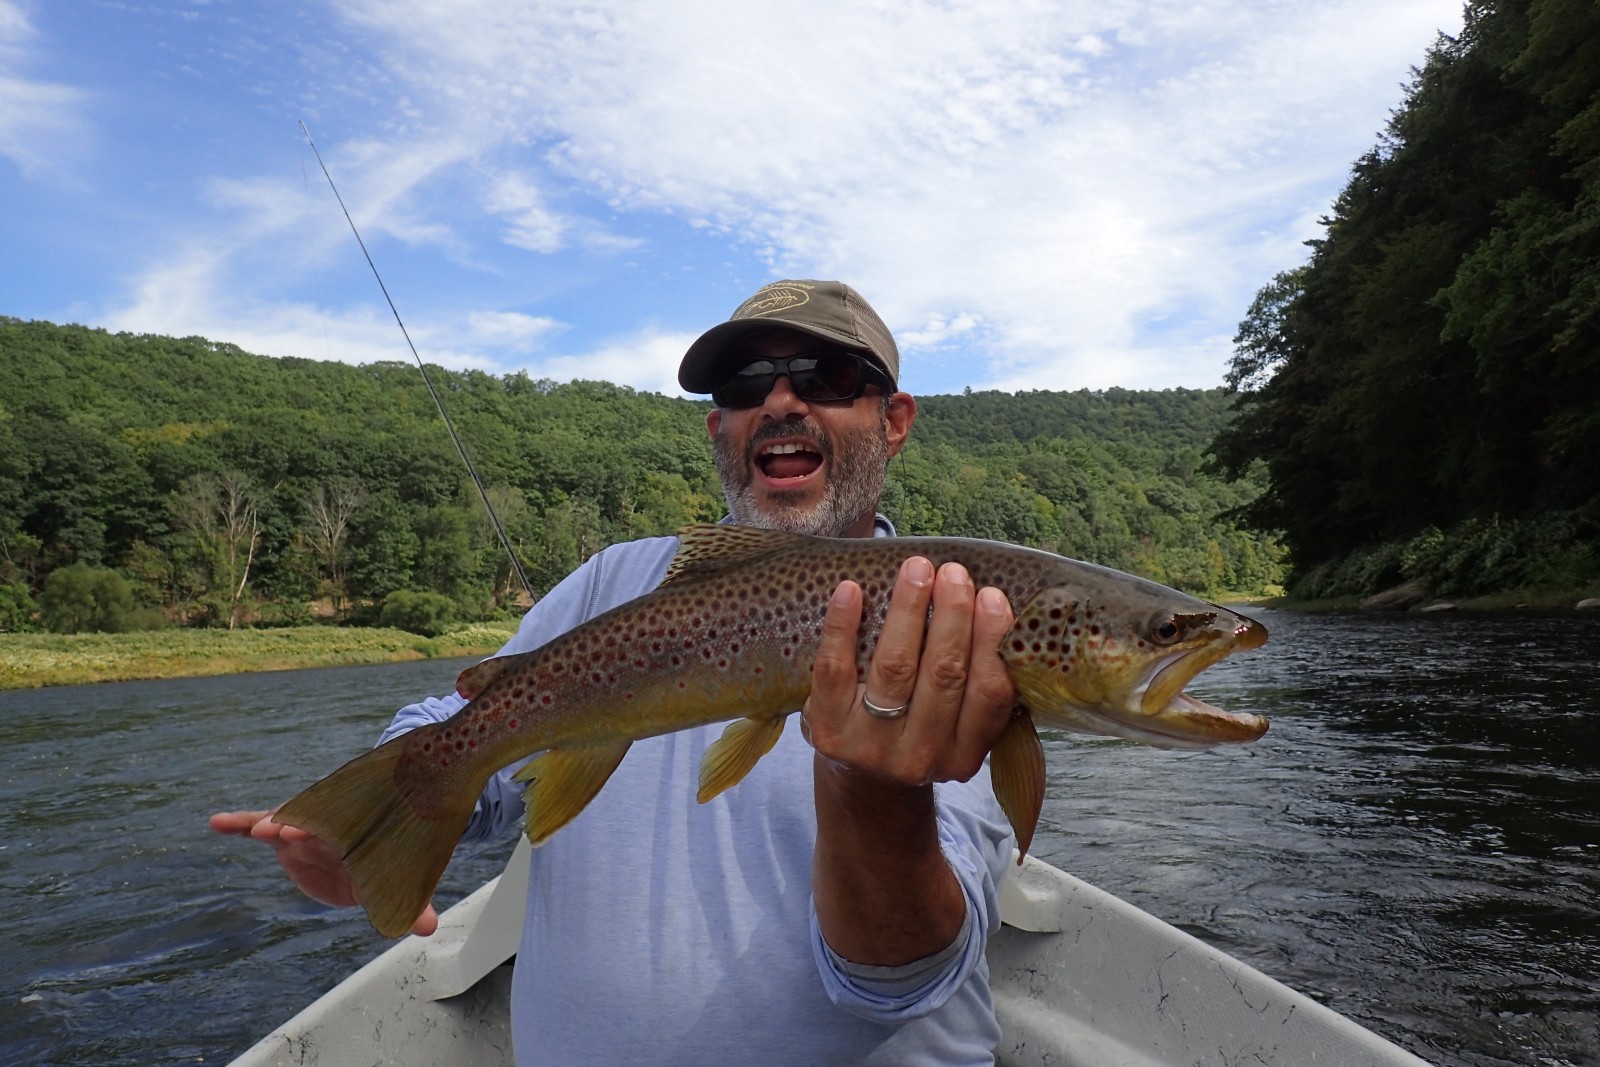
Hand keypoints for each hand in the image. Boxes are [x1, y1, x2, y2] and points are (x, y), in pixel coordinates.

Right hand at [209, 809, 439, 936]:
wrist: (373, 846)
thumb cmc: (387, 862)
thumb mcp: (400, 882)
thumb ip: (412, 904)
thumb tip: (428, 928)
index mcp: (361, 833)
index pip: (345, 829)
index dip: (331, 830)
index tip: (313, 832)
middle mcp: (333, 826)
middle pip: (313, 821)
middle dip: (298, 822)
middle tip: (279, 828)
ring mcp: (308, 830)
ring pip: (287, 821)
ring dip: (271, 822)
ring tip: (254, 828)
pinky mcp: (289, 839)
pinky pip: (260, 827)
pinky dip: (240, 823)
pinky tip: (217, 822)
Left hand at [802, 556, 1015, 787]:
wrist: (863, 782)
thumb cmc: (920, 731)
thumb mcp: (958, 727)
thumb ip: (977, 683)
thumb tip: (993, 603)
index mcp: (965, 755)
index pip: (989, 694)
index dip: (992, 641)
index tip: (992, 595)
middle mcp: (921, 757)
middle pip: (943, 674)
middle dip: (952, 616)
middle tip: (953, 573)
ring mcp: (872, 748)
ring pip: (894, 667)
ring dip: (907, 610)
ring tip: (916, 571)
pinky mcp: (829, 733)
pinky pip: (834, 670)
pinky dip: (842, 626)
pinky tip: (851, 590)